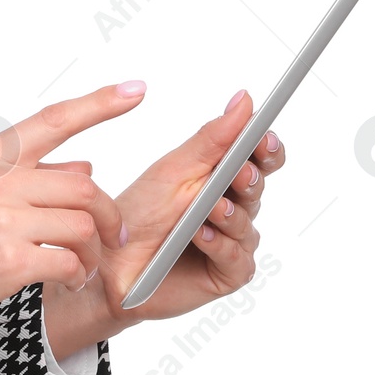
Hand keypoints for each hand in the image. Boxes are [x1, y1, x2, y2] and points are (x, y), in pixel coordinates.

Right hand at [0, 85, 135, 359]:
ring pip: (82, 225)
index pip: (54, 119)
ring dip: (94, 252)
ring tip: (82, 267)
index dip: (100, 103)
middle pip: (83, 184)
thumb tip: (86, 161)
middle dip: (108, 214)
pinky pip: (69, 262)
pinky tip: (68, 282)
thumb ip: (28, 177)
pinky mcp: (7, 262)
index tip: (136, 90)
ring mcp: (0, 220)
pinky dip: (78, 276)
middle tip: (113, 237)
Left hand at [87, 88, 284, 325]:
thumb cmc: (139, 213)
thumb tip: (245, 100)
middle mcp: (230, 208)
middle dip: (248, 179)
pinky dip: (219, 245)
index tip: (264, 138)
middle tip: (239, 173)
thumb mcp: (174, 170)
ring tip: (211, 207)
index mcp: (219, 178)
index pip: (258, 160)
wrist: (109, 260)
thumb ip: (213, 139)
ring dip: (229, 215)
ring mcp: (230, 242)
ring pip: (247, 226)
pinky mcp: (225, 273)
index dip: (266, 149)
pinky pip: (236, 259)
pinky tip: (200, 234)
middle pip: (256, 189)